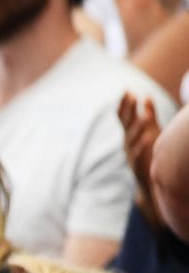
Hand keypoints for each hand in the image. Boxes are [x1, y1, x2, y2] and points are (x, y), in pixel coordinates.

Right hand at [121, 92, 162, 226]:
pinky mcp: (137, 165)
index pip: (123, 117)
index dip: (124, 105)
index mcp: (129, 134)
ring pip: (131, 139)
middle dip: (128, 110)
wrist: (148, 182)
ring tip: (144, 117)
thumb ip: (147, 115)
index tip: (127, 91)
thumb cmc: (149, 154)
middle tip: (131, 96)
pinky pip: (138, 155)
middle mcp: (127, 143)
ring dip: (137, 127)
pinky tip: (146, 139)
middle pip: (126, 124)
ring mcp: (131, 154)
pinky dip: (141, 147)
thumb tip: (146, 96)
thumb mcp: (148, 132)